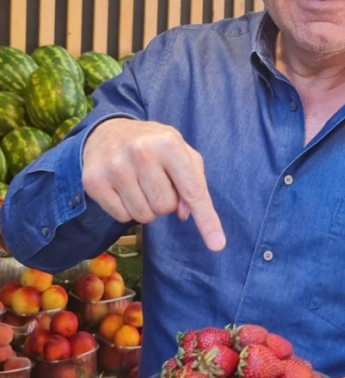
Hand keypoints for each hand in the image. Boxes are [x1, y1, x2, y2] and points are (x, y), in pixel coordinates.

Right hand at [82, 118, 225, 249]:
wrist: (106, 132)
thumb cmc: (152, 146)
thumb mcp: (180, 152)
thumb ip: (194, 181)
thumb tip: (186, 214)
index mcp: (169, 143)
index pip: (192, 190)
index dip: (207, 220)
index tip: (218, 245)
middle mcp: (140, 152)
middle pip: (166, 207)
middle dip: (165, 202)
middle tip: (155, 182)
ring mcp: (114, 167)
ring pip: (144, 216)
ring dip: (146, 207)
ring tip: (138, 184)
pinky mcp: (94, 181)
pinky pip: (121, 217)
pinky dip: (126, 209)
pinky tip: (122, 188)